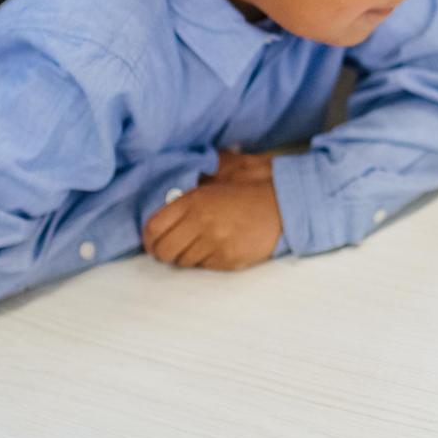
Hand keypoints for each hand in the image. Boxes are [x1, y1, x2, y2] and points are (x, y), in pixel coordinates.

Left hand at [141, 154, 282, 269]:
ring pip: (183, 261)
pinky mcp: (229, 260)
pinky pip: (204, 267)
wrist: (288, 203)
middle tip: (170, 246)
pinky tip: (217, 246)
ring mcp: (216, 244)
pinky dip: (205, 260)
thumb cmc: (255, 185)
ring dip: (185, 255)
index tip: (153, 238)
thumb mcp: (223, 170)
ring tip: (199, 243)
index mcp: (196, 200)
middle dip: (162, 251)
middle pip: (164, 250)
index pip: (154, 227)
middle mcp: (202, 223)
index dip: (149, 237)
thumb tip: (173, 184)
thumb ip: (196, 175)